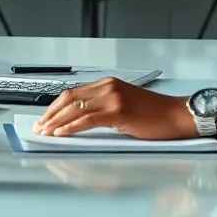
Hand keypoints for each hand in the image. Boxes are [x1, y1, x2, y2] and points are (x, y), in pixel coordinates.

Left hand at [33, 77, 196, 139]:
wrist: (176, 115)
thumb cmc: (154, 114)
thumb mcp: (124, 105)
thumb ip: (103, 107)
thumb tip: (79, 120)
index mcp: (108, 84)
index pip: (73, 92)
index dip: (55, 106)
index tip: (45, 117)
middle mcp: (108, 87)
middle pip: (70, 98)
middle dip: (51, 113)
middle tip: (40, 126)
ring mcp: (113, 97)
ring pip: (75, 108)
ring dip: (57, 121)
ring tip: (46, 132)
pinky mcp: (118, 111)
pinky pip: (87, 118)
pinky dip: (71, 126)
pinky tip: (62, 133)